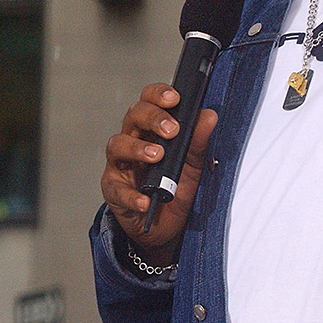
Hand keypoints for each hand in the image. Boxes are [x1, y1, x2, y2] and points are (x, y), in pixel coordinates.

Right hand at [100, 83, 217, 266]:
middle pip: (133, 116)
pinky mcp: (113, 191)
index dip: (157, 95)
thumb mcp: (192, 165)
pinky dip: (132, 196)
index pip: (149, 101)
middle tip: (172, 130)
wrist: (166, 227)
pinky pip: (117, 189)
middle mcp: (132, 140)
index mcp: (150, 129)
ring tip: (157, 156)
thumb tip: (209, 115)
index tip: (174, 98)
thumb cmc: (175, 189)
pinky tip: (145, 200)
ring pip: (117, 145)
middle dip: (153, 118)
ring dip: (137, 149)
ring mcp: (120, 165)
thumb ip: (198, 140)